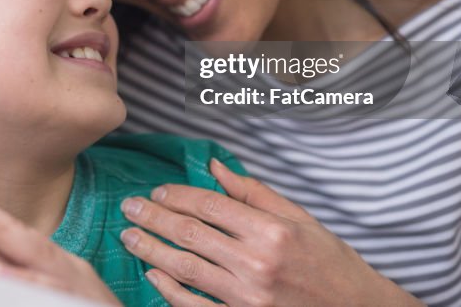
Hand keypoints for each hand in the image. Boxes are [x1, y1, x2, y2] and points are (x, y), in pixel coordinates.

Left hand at [0, 182, 120, 305]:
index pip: (12, 230)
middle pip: (21, 235)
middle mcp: (64, 268)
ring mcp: (75, 287)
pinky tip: (0, 276)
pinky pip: (51, 293)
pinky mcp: (81, 304)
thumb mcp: (53, 291)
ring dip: (2, 235)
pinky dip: (28, 283)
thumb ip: (25, 277)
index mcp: (52, 263)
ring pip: (37, 258)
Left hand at [118, 158, 422, 306]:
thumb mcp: (301, 220)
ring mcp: (246, 298)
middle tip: (128, 207)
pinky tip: (153, 274)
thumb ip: (255, 194)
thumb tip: (215, 167)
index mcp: (271, 231)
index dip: (177, 196)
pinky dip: (169, 290)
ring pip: (185, 268)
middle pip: (190, 233)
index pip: (209, 206)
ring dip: (151, 249)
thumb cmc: (332, 264)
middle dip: (153, 218)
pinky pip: (194, 306)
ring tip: (128, 236)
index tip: (156, 191)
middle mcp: (256, 263)